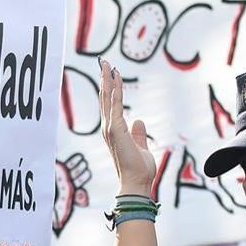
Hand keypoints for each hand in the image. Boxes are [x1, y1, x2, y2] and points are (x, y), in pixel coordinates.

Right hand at [99, 58, 155, 195]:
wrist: (136, 183)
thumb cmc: (139, 170)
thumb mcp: (141, 147)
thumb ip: (138, 134)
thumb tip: (139, 121)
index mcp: (113, 131)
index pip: (110, 105)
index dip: (110, 88)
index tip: (112, 73)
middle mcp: (108, 128)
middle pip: (105, 98)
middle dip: (105, 79)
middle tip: (104, 62)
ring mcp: (110, 129)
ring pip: (108, 99)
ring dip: (107, 80)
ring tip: (107, 64)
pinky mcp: (116, 130)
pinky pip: (116, 106)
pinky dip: (115, 92)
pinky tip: (115, 79)